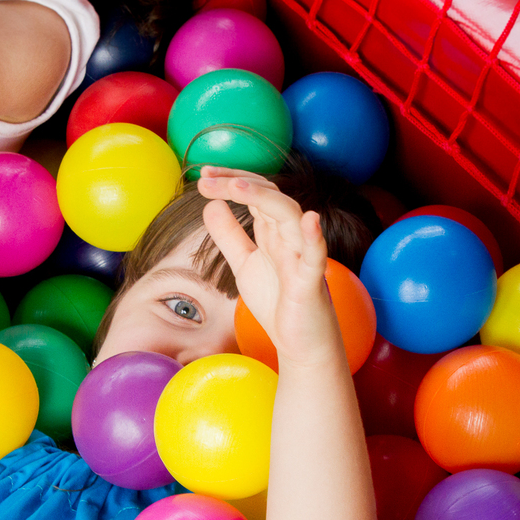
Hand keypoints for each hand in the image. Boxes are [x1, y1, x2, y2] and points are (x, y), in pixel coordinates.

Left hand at [197, 166, 341, 367]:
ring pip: (291, 217)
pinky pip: (316, 256)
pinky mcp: (311, 282)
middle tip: (206, 179)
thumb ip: (229, 236)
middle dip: (238, 183)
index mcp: (274, 232)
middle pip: (269, 197)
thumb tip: (210, 205)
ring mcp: (302, 257)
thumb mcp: (244, 265)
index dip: (231, 180)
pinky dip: (314, 237)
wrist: (300, 344)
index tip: (204, 174)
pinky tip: (309, 219)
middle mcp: (290, 237)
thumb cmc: (278, 302)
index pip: (255, 194)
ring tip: (237, 187)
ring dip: (266, 199)